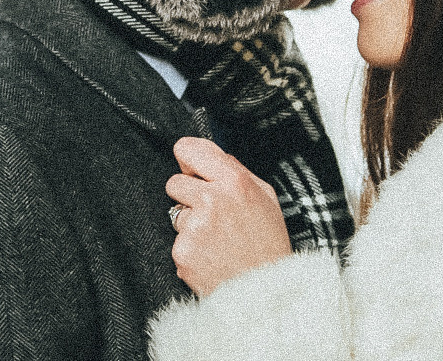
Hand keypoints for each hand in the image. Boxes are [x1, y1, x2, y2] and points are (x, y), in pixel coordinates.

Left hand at [166, 136, 291, 296]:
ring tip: (218, 240)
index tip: (191, 168)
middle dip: (188, 195)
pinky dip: (190, 249)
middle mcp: (211, 199)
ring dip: (191, 224)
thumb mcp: (266, 198)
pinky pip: (177, 241)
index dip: (188, 160)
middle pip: (174, 182)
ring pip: (176, 214)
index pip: (188, 150)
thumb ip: (238, 171)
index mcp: (234, 181)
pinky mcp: (183, 251)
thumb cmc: (268, 246)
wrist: (265, 293)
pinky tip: (211, 256)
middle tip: (211, 213)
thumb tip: (215, 155)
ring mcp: (195, 226)